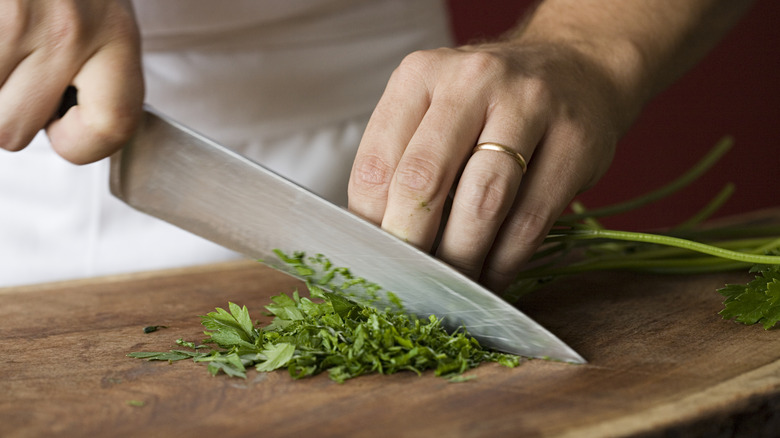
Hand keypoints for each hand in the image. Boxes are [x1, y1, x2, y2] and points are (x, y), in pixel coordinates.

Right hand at [0, 0, 142, 163]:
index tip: (65, 132)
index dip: (83, 146)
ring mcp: (13, 17)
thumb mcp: (102, 16)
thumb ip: (98, 75)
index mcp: (114, 34)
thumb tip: (64, 132)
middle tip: (14, 70)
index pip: (114, 125)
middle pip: (13, 130)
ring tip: (4, 45)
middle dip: (5, 110)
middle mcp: (66, 29)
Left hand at [348, 41, 632, 291]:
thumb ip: (402, 161)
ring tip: (450, 289)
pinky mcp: (574, 143)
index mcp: (420, 75)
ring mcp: (529, 107)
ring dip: (461, 260)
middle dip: (411, 246)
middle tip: (409, 284)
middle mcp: (472, 81)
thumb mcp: (435, 108)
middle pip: (424, 181)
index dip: (370, 225)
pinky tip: (491, 279)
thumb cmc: (489, 103)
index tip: (376, 261)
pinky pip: (530, 221)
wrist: (576, 67)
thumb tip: (378, 242)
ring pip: (482, 204)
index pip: (376, 164)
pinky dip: (504, 263)